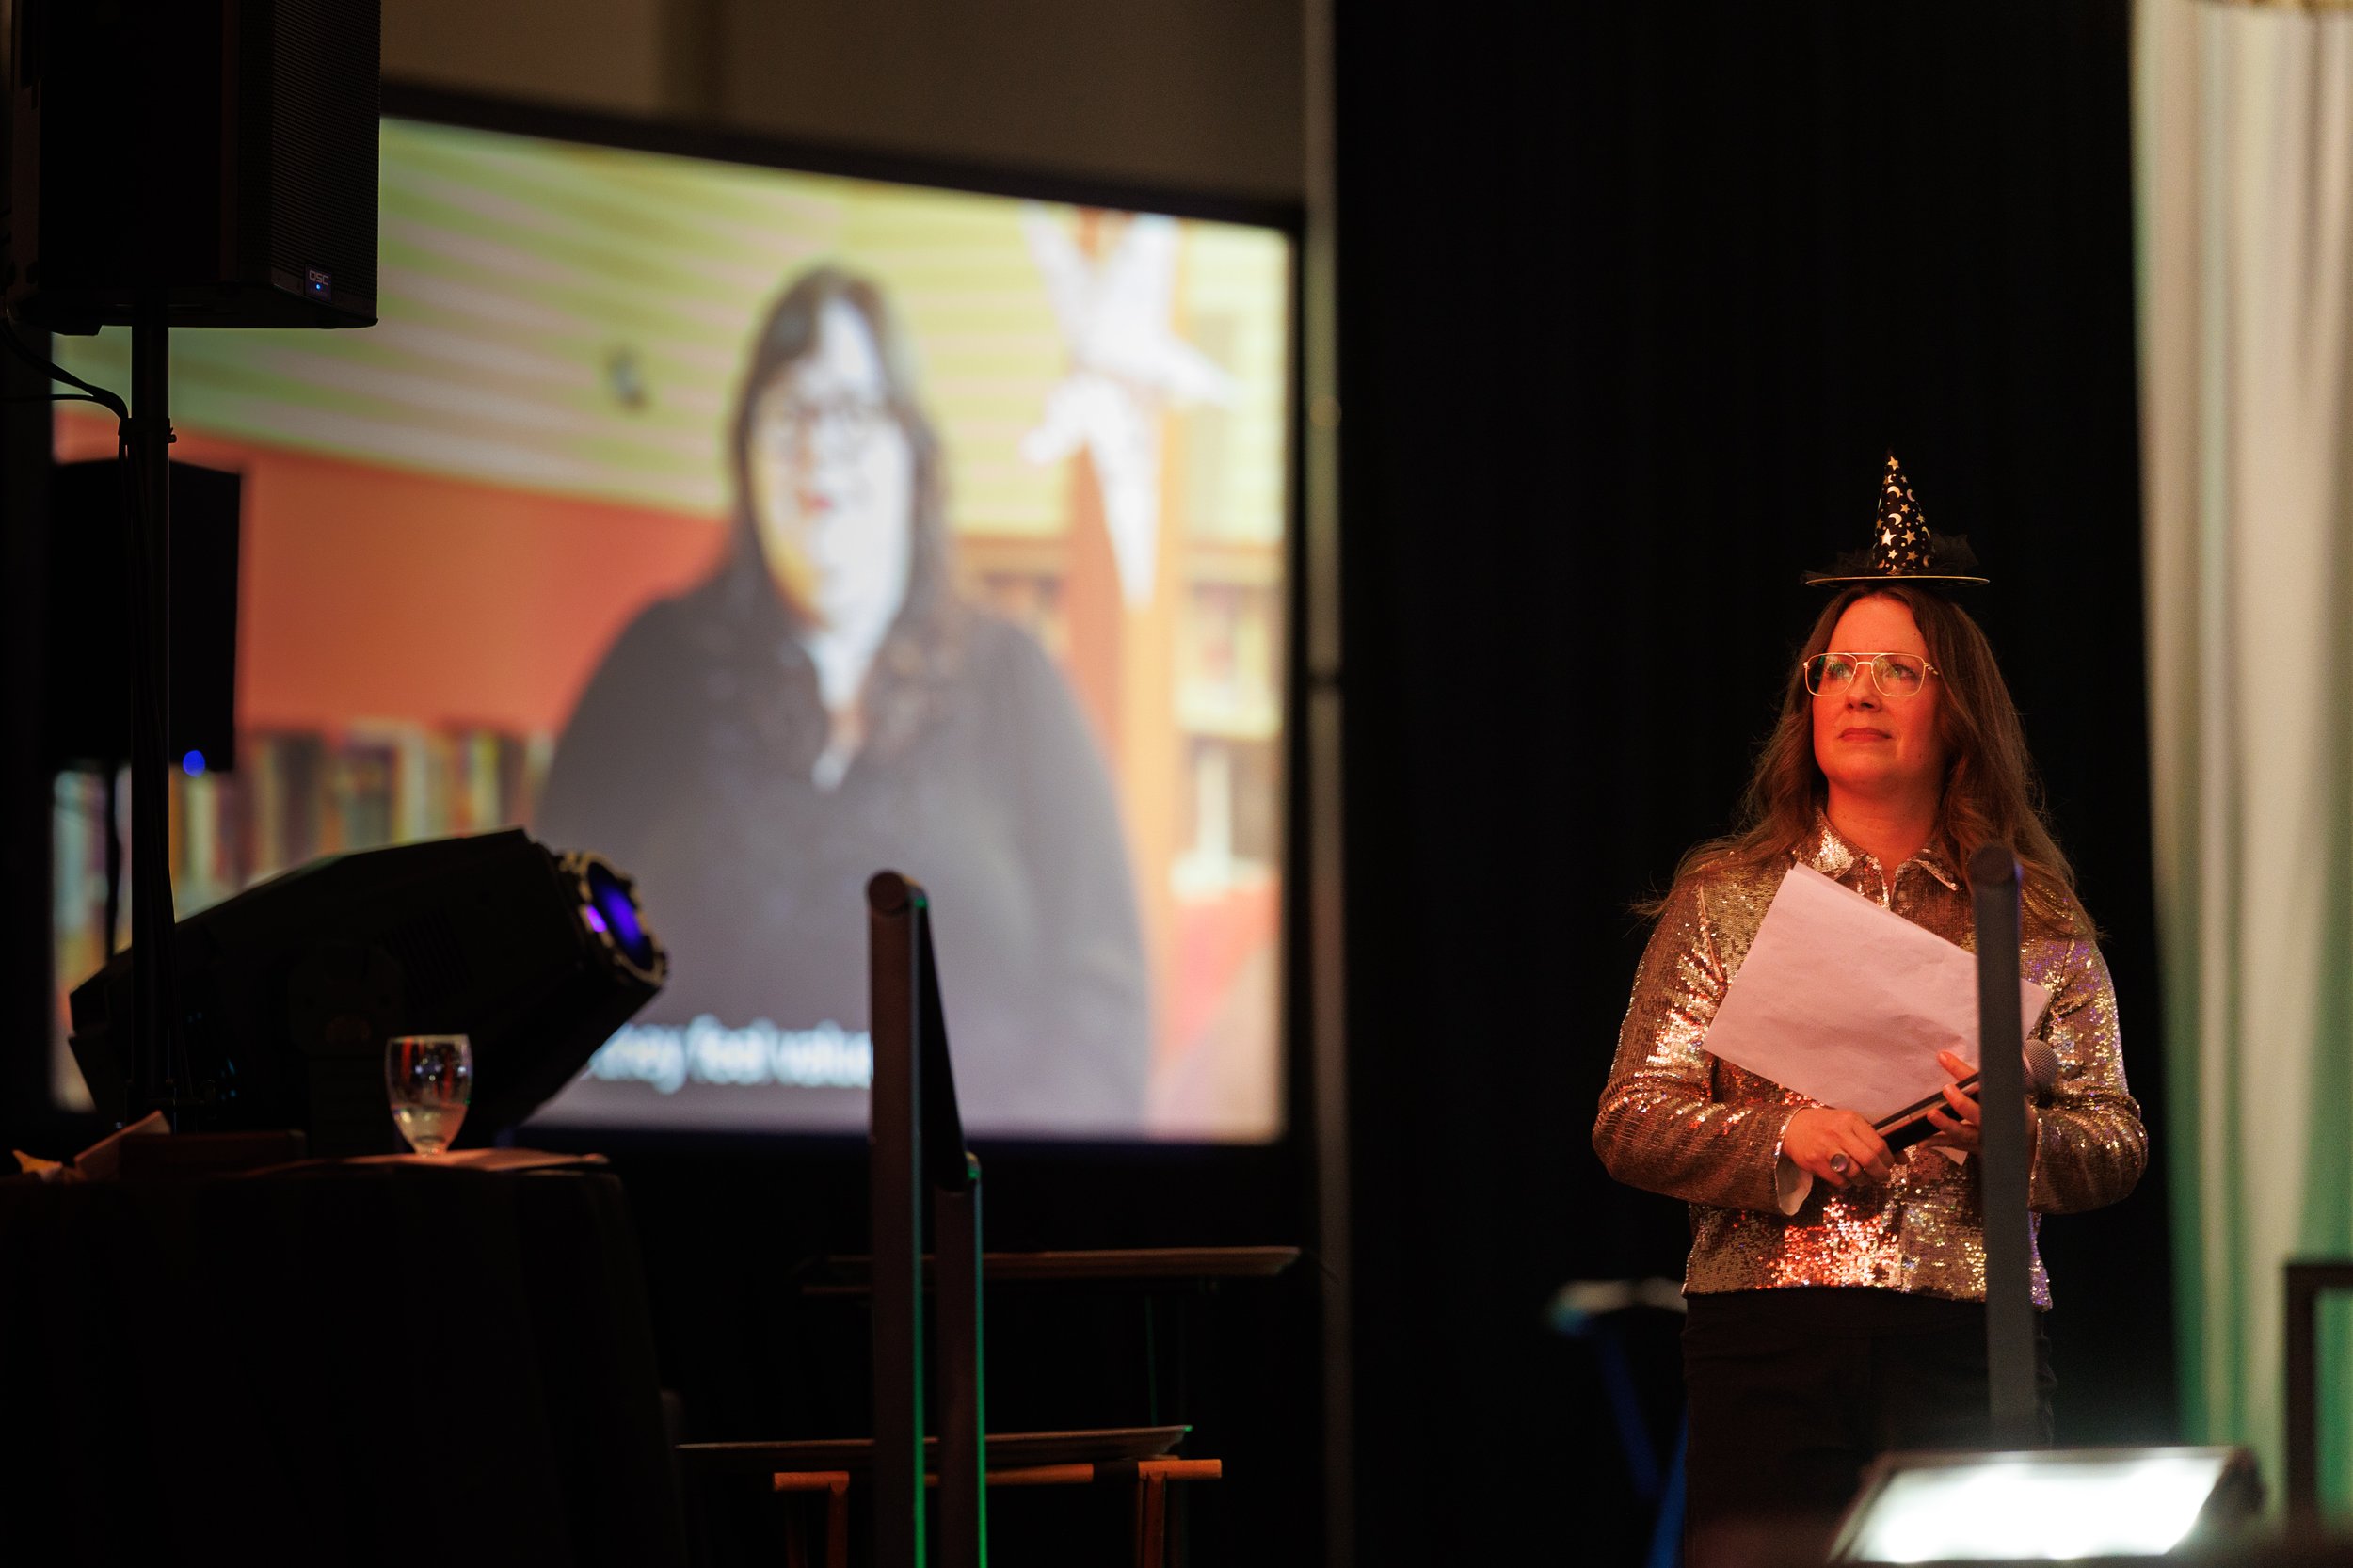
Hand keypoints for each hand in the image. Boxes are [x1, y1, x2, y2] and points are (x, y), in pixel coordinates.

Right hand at [1781, 1107, 1893, 1188]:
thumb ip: (1875, 1139)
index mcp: (1851, 1120)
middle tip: (1882, 1176)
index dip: (1888, 1160)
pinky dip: (1848, 1183)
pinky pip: (1840, 1182)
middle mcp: (1838, 1133)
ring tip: (1864, 1177)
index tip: (1889, 1164)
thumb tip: (1904, 1159)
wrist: (1792, 1127)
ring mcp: (1825, 1149)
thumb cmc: (1827, 1125)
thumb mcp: (1850, 1124)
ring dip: (1865, 1181)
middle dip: (1881, 1174)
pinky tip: (1846, 1176)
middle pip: (1869, 1161)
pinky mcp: (1815, 1163)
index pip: (1878, 1145)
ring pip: (1855, 1174)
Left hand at [1921, 1049, 2039, 1155]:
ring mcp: (1982, 1138)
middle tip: (1947, 1089)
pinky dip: (1937, 1143)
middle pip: (1979, 1115)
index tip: (1944, 1058)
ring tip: (1931, 1114)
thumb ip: (1984, 1075)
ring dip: (1947, 1125)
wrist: (2025, 1140)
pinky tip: (1921, 1141)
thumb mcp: (2006, 1090)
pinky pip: (1952, 1145)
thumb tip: (1961, 1053)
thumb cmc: (2011, 1108)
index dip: (1963, 1071)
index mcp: (2004, 1102)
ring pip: (1964, 1134)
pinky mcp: (1970, 1147)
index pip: (1983, 1084)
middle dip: (1963, 1104)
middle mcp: (1994, 1122)